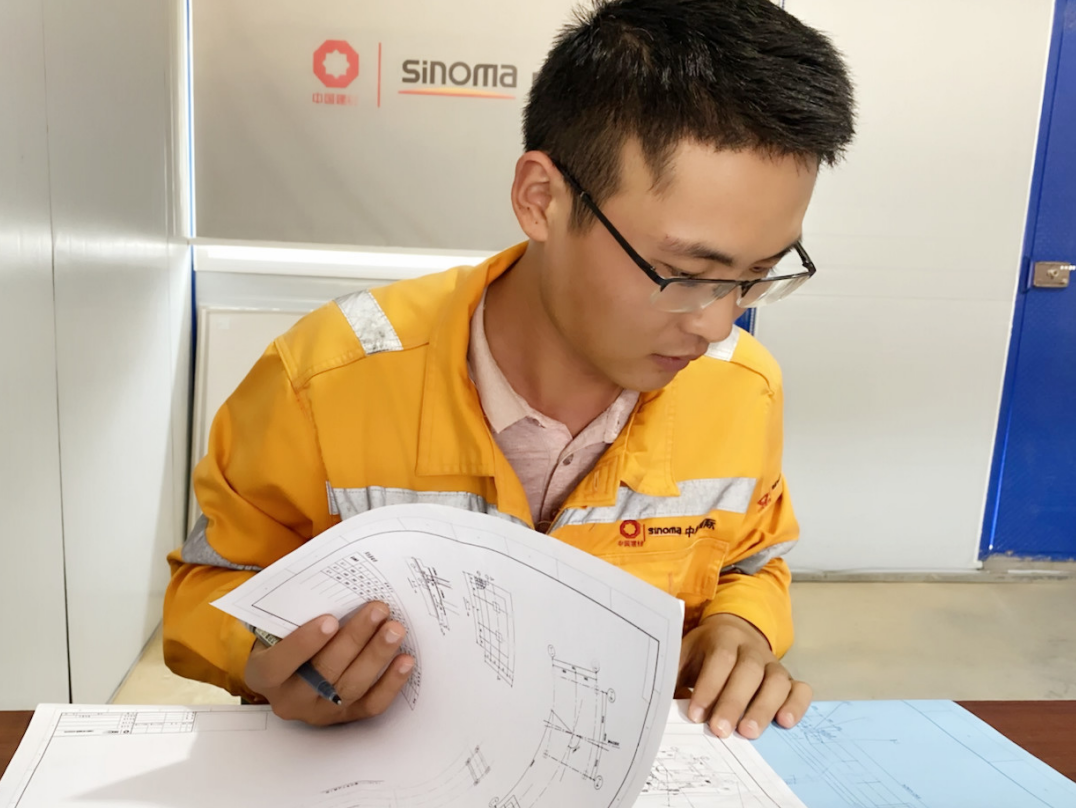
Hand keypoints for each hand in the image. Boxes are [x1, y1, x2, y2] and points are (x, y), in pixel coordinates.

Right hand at [244, 601, 413, 724]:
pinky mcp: (345, 718)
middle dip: (355, 638)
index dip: (305, 643)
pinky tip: (405, 661)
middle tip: (378, 610)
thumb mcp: (279, 627)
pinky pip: (371, 705)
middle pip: (325, 672)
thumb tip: (335, 587)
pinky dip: (391, 683)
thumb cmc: (285, 640)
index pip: (280, 663)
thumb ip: (296, 615)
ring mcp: (319, 712)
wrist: (289, 673)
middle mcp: (290, 699)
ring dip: (377, 656)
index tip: (330, 620)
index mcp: (264, 674)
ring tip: (395, 630)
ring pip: (351, 687)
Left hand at [677, 613, 810, 738]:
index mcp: (722, 637)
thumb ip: (674, 677)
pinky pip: (800, 689)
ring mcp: (772, 663)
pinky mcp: (788, 679)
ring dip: (763, 708)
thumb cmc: (703, 654)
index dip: (709, 686)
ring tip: (748, 733)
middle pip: (748, 670)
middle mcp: (751, 648)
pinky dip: (796, 705)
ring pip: (776, 681)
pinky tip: (784, 722)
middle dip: (734, 702)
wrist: (732, 634)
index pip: (720, 658)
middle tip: (720, 731)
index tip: (696, 715)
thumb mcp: (684, 656)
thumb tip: (659, 706)